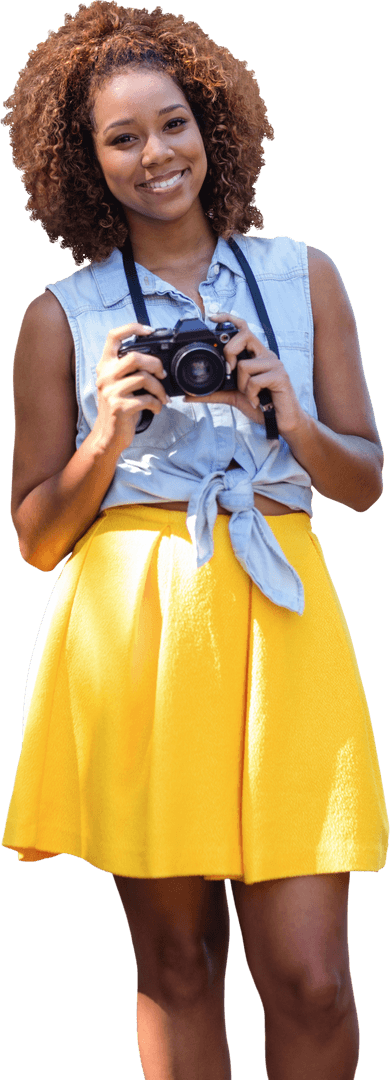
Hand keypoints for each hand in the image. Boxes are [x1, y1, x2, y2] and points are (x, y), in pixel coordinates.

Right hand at [93, 322, 169, 452]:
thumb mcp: (119, 384)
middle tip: (162, 375)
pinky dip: (157, 404)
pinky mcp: (119, 407)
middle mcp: (105, 376)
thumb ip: (129, 370)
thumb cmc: (120, 408)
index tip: (149, 331)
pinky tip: (156, 408)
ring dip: (159, 389)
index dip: (132, 328)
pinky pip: (146, 399)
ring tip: (162, 397)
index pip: (113, 337)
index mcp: (105, 366)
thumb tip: (156, 361)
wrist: (109, 436)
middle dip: (155, 364)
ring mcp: (111, 392)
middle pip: (134, 357)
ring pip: (144, 378)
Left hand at [184, 312, 303, 435]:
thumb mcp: (233, 397)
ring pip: (245, 364)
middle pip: (245, 335)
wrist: (281, 422)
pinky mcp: (280, 376)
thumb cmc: (261, 406)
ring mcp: (274, 364)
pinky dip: (251, 394)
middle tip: (230, 372)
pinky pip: (255, 380)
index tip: (213, 317)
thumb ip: (213, 393)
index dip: (229, 319)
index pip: (244, 329)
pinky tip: (258, 401)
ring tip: (251, 396)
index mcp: (256, 356)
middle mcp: (266, 355)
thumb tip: (188, 396)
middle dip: (230, 352)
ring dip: (242, 385)